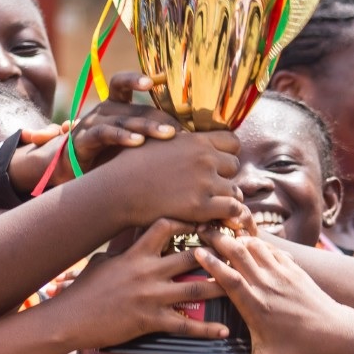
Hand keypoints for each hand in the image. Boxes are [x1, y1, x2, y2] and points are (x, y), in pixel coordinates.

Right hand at [56, 219, 229, 350]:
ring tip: (242, 286)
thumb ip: (124, 253)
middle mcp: (147, 271)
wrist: (69, 318)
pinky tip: (224, 330)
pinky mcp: (150, 320)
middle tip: (237, 252)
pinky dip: (207, 328)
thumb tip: (135, 244)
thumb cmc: (83, 291)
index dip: (188, 221)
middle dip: (216, 253)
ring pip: (195, 288)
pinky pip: (185, 324)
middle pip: (190, 257)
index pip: (166, 226)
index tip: (206, 221)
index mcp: (135, 254)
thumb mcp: (102, 262)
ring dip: (221, 287)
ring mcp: (150, 296)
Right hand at [70, 71, 182, 170]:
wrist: (68, 170)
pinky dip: (122, 137)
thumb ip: (151, 133)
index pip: (123, 83)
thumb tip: (186, 132)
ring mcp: (91, 123)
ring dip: (147, 127)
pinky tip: (138, 142)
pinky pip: (104, 134)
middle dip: (160, 117)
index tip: (162, 77)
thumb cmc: (105, 154)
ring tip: (169, 134)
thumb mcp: (128, 139)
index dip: (139, 78)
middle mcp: (103, 110)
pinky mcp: (83, 140)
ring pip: (123, 120)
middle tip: (182, 128)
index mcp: (114, 105)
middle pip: (134, 108)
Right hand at [103, 130, 246, 229]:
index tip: (216, 166)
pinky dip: (227, 214)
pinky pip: (232, 209)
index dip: (226, 154)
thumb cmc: (131, 166)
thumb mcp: (156, 141)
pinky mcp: (200, 206)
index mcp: (196, 140)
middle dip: (225, 177)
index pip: (232, 142)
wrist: (117, 191)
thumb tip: (187, 136)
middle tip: (210, 188)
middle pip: (235, 166)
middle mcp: (204, 158)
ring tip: (211, 205)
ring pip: (236, 190)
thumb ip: (180, 140)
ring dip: (225, 198)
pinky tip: (214, 217)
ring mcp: (204, 182)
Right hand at [194, 228, 350, 353]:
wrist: (335, 332)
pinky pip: (272, 249)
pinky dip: (258, 243)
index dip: (210, 261)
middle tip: (204, 233)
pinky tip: (250, 244)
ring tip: (224, 236)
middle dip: (219, 239)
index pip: (228, 276)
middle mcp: (267, 285)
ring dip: (238, 238)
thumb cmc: (299, 351)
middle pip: (238, 252)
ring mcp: (282, 273)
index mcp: (255, 306)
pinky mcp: (295, 269)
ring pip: (256, 245)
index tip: (196, 251)